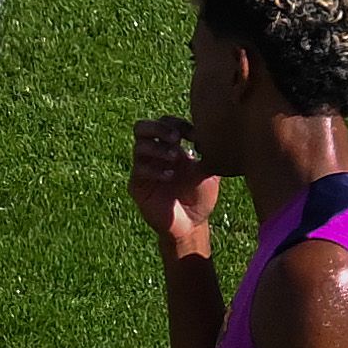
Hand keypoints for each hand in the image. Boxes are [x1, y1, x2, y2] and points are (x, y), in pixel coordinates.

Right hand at [129, 116, 218, 262]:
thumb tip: (210, 133)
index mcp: (171, 146)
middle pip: (142, 127)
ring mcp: (144, 169)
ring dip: (157, 148)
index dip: (177, 124)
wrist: (191, 224)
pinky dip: (155, 169)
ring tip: (174, 158)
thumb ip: (208, 152)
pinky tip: (170, 176)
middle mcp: (155, 154)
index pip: (165, 122)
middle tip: (175, 138)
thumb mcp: (210, 171)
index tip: (195, 136)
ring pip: (138, 146)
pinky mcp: (137, 185)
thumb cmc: (201, 197)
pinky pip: (139, 169)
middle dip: (158, 128)